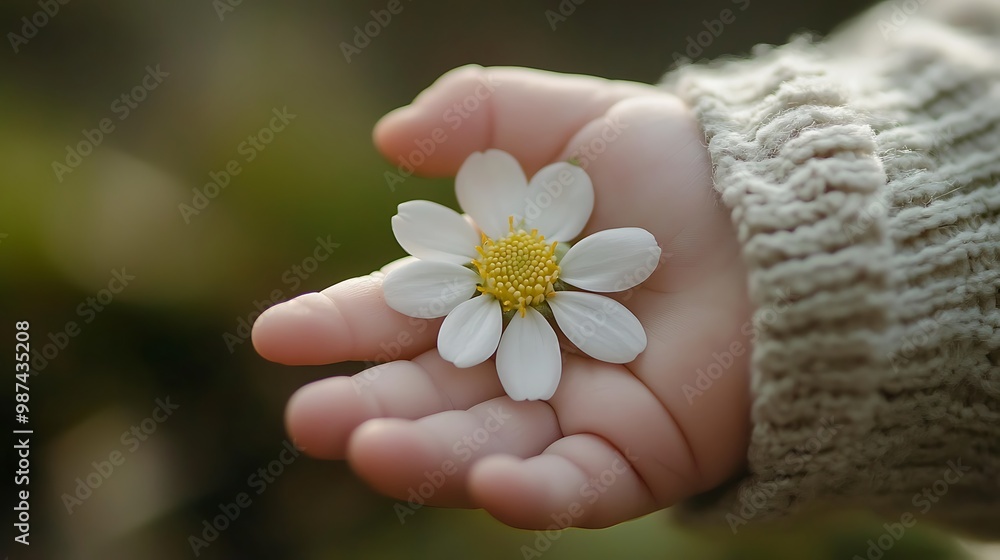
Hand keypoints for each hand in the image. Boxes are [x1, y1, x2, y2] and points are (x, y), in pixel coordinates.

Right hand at [252, 66, 750, 528]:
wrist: (791, 225)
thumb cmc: (680, 171)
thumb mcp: (576, 122)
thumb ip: (482, 116)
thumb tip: (390, 137)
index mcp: (494, 291)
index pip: (404, 315)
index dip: (342, 327)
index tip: (278, 336)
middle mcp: (520, 361)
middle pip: (432, 395)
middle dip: (369, 407)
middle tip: (310, 418)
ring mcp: (573, 415)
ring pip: (486, 448)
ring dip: (427, 455)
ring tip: (368, 446)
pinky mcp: (635, 457)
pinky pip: (576, 488)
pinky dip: (531, 490)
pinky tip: (490, 481)